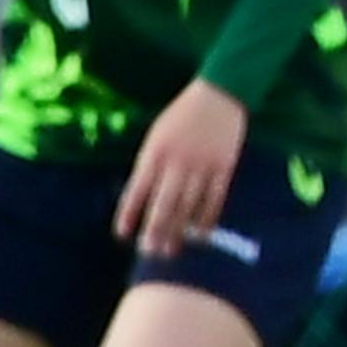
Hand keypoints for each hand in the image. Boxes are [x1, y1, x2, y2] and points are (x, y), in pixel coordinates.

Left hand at [115, 80, 251, 259]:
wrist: (219, 94)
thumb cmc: (182, 115)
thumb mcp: (157, 135)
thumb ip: (150, 165)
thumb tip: (143, 198)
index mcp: (155, 152)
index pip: (137, 190)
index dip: (129, 214)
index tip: (123, 235)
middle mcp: (177, 162)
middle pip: (164, 204)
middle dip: (155, 230)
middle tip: (149, 252)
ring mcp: (202, 166)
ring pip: (188, 206)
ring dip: (179, 231)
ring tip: (171, 249)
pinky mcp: (224, 167)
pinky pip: (215, 199)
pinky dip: (207, 219)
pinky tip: (201, 234)